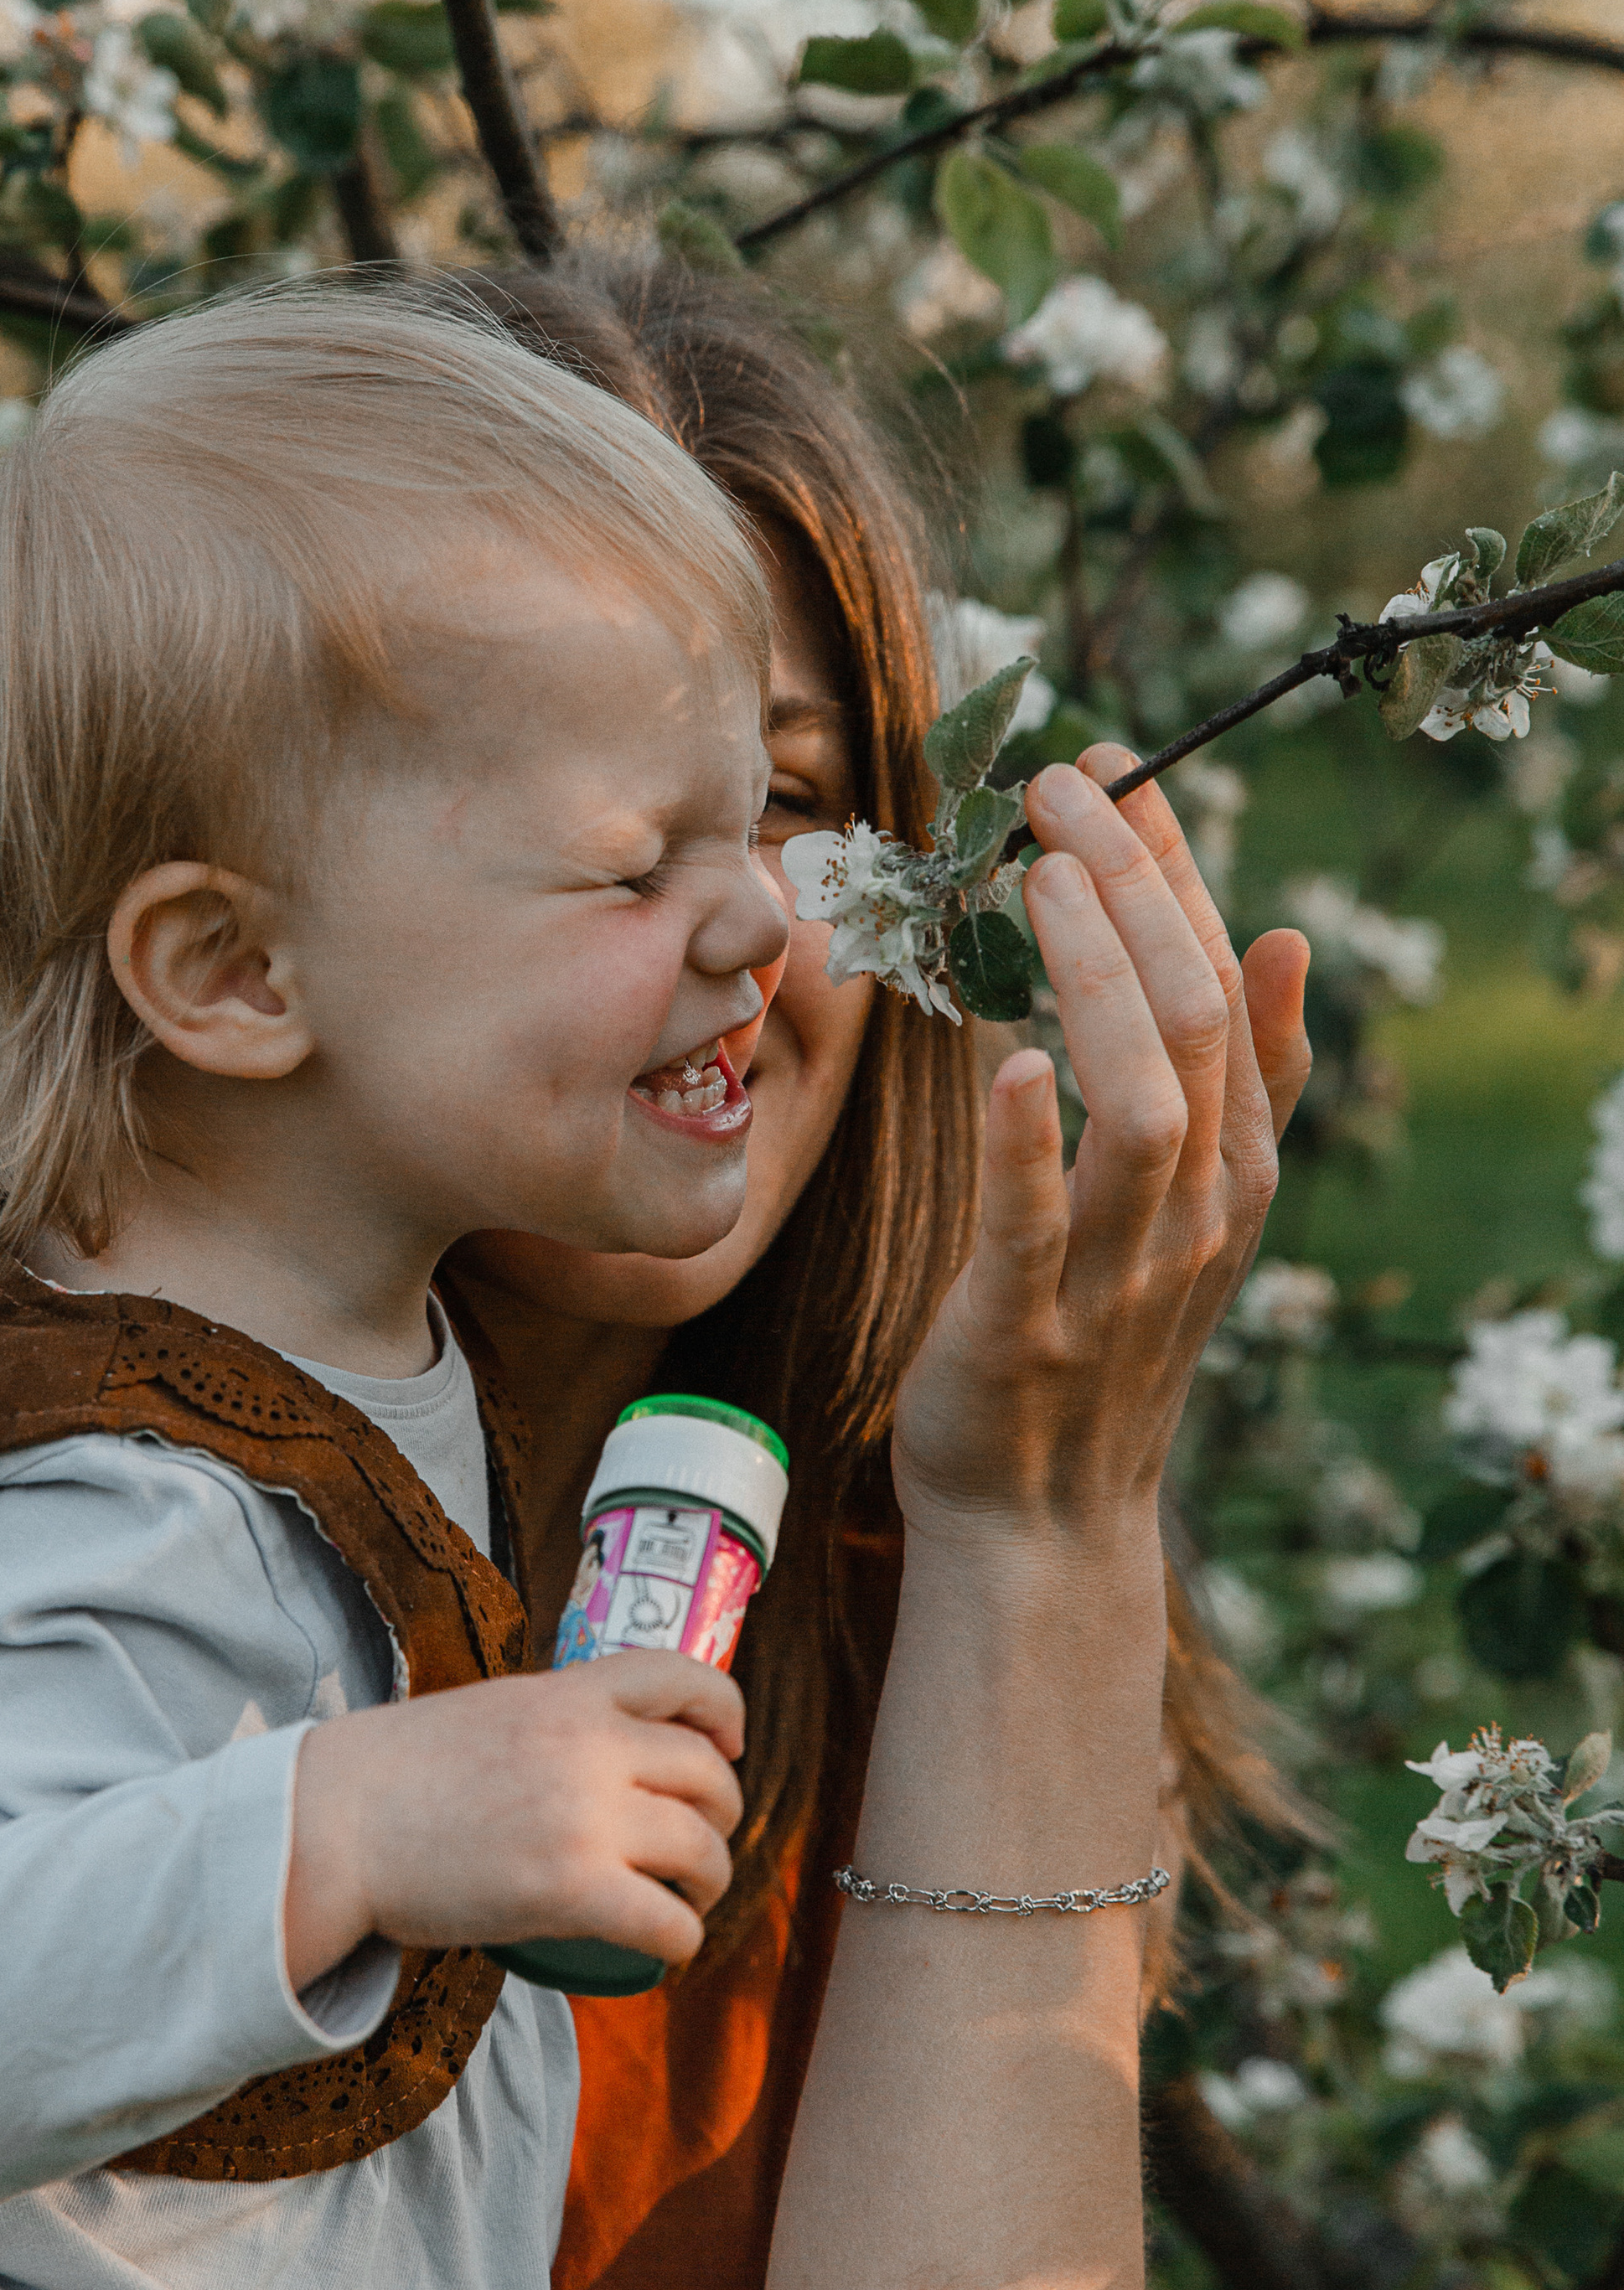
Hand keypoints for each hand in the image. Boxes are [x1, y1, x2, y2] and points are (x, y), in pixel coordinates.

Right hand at [284, 1652, 743, 1992]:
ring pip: (702, 1851)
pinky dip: (683, 1941)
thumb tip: (599, 1760)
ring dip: (710, 1883)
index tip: (727, 1746)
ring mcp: (585, 1817)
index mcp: (568, 1692)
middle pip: (708, 1775)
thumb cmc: (395, 1777)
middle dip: (721, 1816)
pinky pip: (669, 1921)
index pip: (685, 1677)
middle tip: (699, 1846)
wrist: (333, 1825)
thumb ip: (554, 1724)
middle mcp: (590, 1745)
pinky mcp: (573, 1889)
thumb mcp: (490, 1712)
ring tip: (686, 1901)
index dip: (724, 1713)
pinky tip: (667, 1947)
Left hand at [892, 748, 1310, 1538]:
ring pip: (1141, 1108)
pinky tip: (1006, 1060)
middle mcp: (1197, 1212)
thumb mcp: (1192, 1204)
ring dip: (1096, 981)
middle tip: (1064, 782)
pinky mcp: (1025, 1326)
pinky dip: (1028, 1144)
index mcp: (1235, 1168)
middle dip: (1135, 889)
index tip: (1119, 770)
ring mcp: (1118, 1274)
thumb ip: (1244, 1082)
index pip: (1223, 988)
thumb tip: (1283, 935)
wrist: (1040, 1519)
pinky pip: (1037, 1226)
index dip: (1175, 872)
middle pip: (1193, 1025)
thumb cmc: (1096, 1340)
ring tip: (1037, 872)